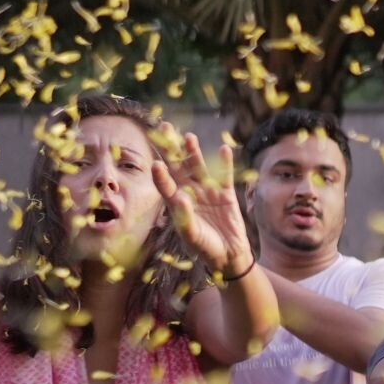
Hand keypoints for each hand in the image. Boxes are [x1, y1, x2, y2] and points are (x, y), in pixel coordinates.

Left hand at [152, 124, 252, 277]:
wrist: (228, 255)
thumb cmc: (205, 247)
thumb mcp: (192, 236)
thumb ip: (184, 217)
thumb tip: (180, 197)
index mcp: (176, 203)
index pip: (165, 184)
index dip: (160, 175)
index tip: (156, 164)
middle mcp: (189, 192)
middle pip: (178, 166)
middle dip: (171, 149)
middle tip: (163, 128)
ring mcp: (207, 191)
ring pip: (198, 167)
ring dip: (193, 152)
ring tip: (188, 137)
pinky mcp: (225, 194)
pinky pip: (224, 175)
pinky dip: (225, 163)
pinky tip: (224, 149)